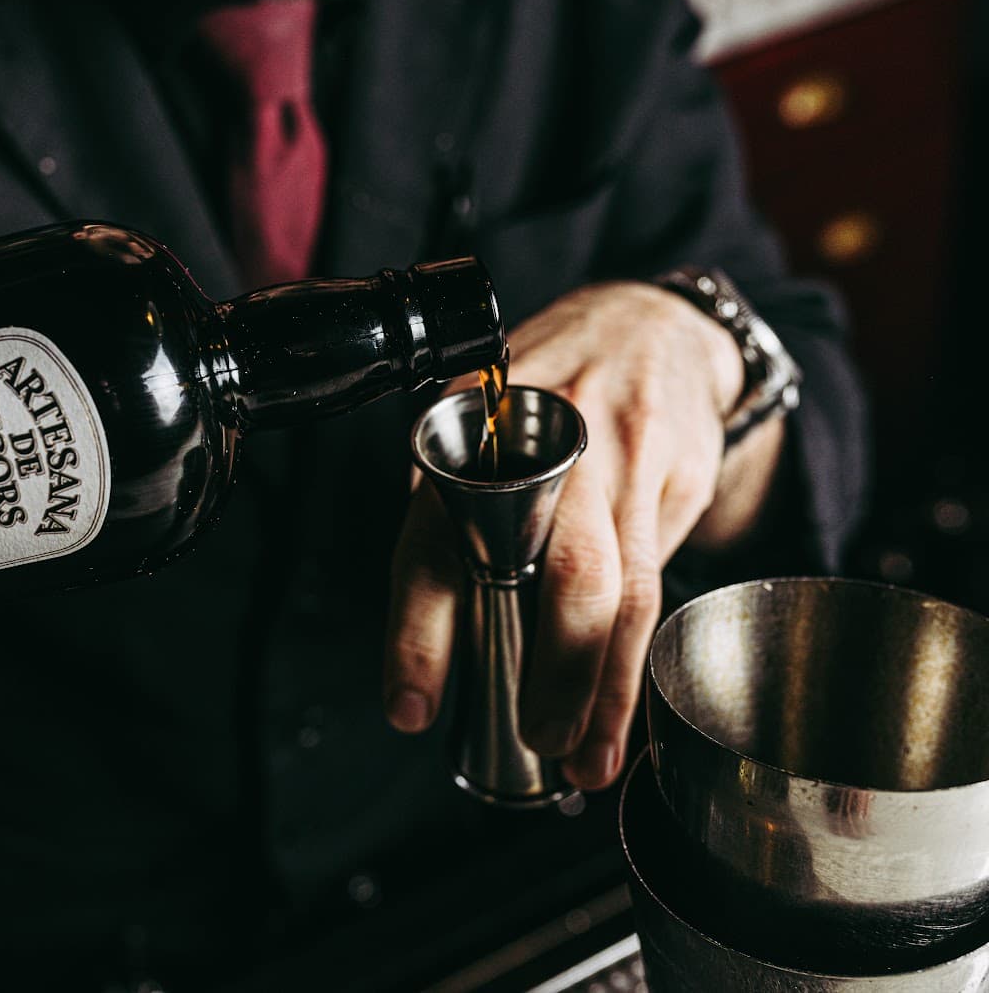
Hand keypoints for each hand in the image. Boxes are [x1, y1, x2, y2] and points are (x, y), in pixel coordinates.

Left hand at [385, 281, 783, 789]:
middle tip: (532, 738)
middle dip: (543, 669)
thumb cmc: (545, 399)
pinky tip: (624, 711)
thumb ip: (457, 516)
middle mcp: (541, 447)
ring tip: (583, 757)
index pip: (435, 547)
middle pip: (546, 569)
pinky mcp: (670, 481)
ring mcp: (614, 460)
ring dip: (598, 686)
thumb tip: (439, 634)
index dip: (420, 634)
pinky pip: (654, 582)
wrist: (652, 326)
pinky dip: (636, 659)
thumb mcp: (478, 435)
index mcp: (465, 442)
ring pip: (612, 588)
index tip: (412, 708)